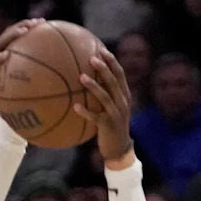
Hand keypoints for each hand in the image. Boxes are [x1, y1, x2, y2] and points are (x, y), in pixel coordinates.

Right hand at [0, 20, 43, 113]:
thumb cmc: (3, 91)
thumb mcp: (17, 81)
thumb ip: (28, 73)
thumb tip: (49, 72)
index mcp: (5, 49)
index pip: (16, 32)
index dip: (28, 25)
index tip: (43, 22)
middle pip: (10, 32)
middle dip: (23, 25)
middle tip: (36, 23)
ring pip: (1, 42)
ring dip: (12, 35)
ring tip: (23, 32)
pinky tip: (6, 54)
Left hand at [75, 49, 132, 166]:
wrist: (119, 150)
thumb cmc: (112, 128)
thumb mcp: (113, 110)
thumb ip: (107, 96)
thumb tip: (91, 82)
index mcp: (125, 96)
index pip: (120, 74)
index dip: (112, 61)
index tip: (102, 50)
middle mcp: (123, 102)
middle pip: (114, 81)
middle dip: (103, 68)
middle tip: (92, 58)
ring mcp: (116, 114)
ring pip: (105, 96)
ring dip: (93, 86)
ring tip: (81, 77)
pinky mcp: (108, 126)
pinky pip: (95, 117)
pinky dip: (85, 111)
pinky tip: (75, 106)